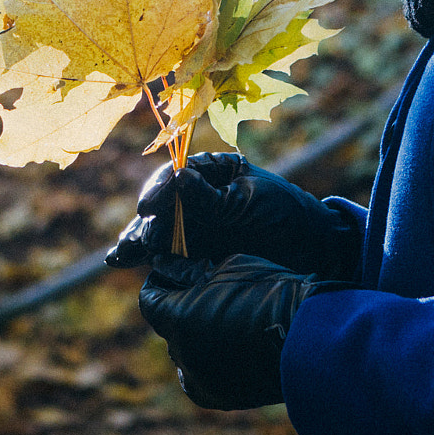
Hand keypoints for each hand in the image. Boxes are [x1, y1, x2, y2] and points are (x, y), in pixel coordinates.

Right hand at [104, 152, 361, 279]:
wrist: (313, 254)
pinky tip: (125, 261)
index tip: (148, 209)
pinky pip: (167, 255)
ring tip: (120, 255)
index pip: (176, 176)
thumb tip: (178, 176)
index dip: (159, 191)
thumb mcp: (250, 201)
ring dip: (139, 242)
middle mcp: (198, 199)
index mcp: (214, 173)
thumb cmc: (286, 215)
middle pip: (161, 208)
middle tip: (131, 242)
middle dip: (144, 224)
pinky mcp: (196, 255)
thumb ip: (212, 196)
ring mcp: (196, 228)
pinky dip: (149, 259)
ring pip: (158, 233)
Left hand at [138, 253, 346, 409]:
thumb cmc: (272, 293)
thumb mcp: (231, 267)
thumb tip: (168, 267)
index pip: (149, 300)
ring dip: (195, 337)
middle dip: (181, 309)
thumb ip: (191, 271)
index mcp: (178, 318)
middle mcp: (181, 354)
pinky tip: (233, 347)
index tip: (174, 274)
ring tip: (227, 321)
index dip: (160, 283)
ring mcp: (200, 380)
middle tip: (209, 294)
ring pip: (185, 353)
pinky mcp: (220, 397)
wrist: (311, 338)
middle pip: (168, 328)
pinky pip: (201, 376)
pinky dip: (208, 362)